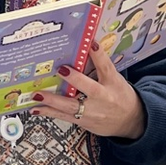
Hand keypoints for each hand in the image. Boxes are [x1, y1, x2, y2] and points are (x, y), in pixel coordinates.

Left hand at [30, 40, 145, 139]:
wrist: (130, 121)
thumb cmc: (120, 96)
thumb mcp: (115, 79)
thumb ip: (101, 66)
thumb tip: (87, 46)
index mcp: (112, 83)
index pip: (106, 66)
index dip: (98, 54)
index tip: (91, 43)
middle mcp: (103, 98)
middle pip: (89, 88)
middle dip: (75, 79)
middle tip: (61, 69)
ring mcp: (92, 112)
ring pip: (71, 106)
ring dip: (52, 100)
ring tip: (37, 95)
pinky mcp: (83, 121)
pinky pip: (63, 117)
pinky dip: (48, 112)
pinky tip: (35, 109)